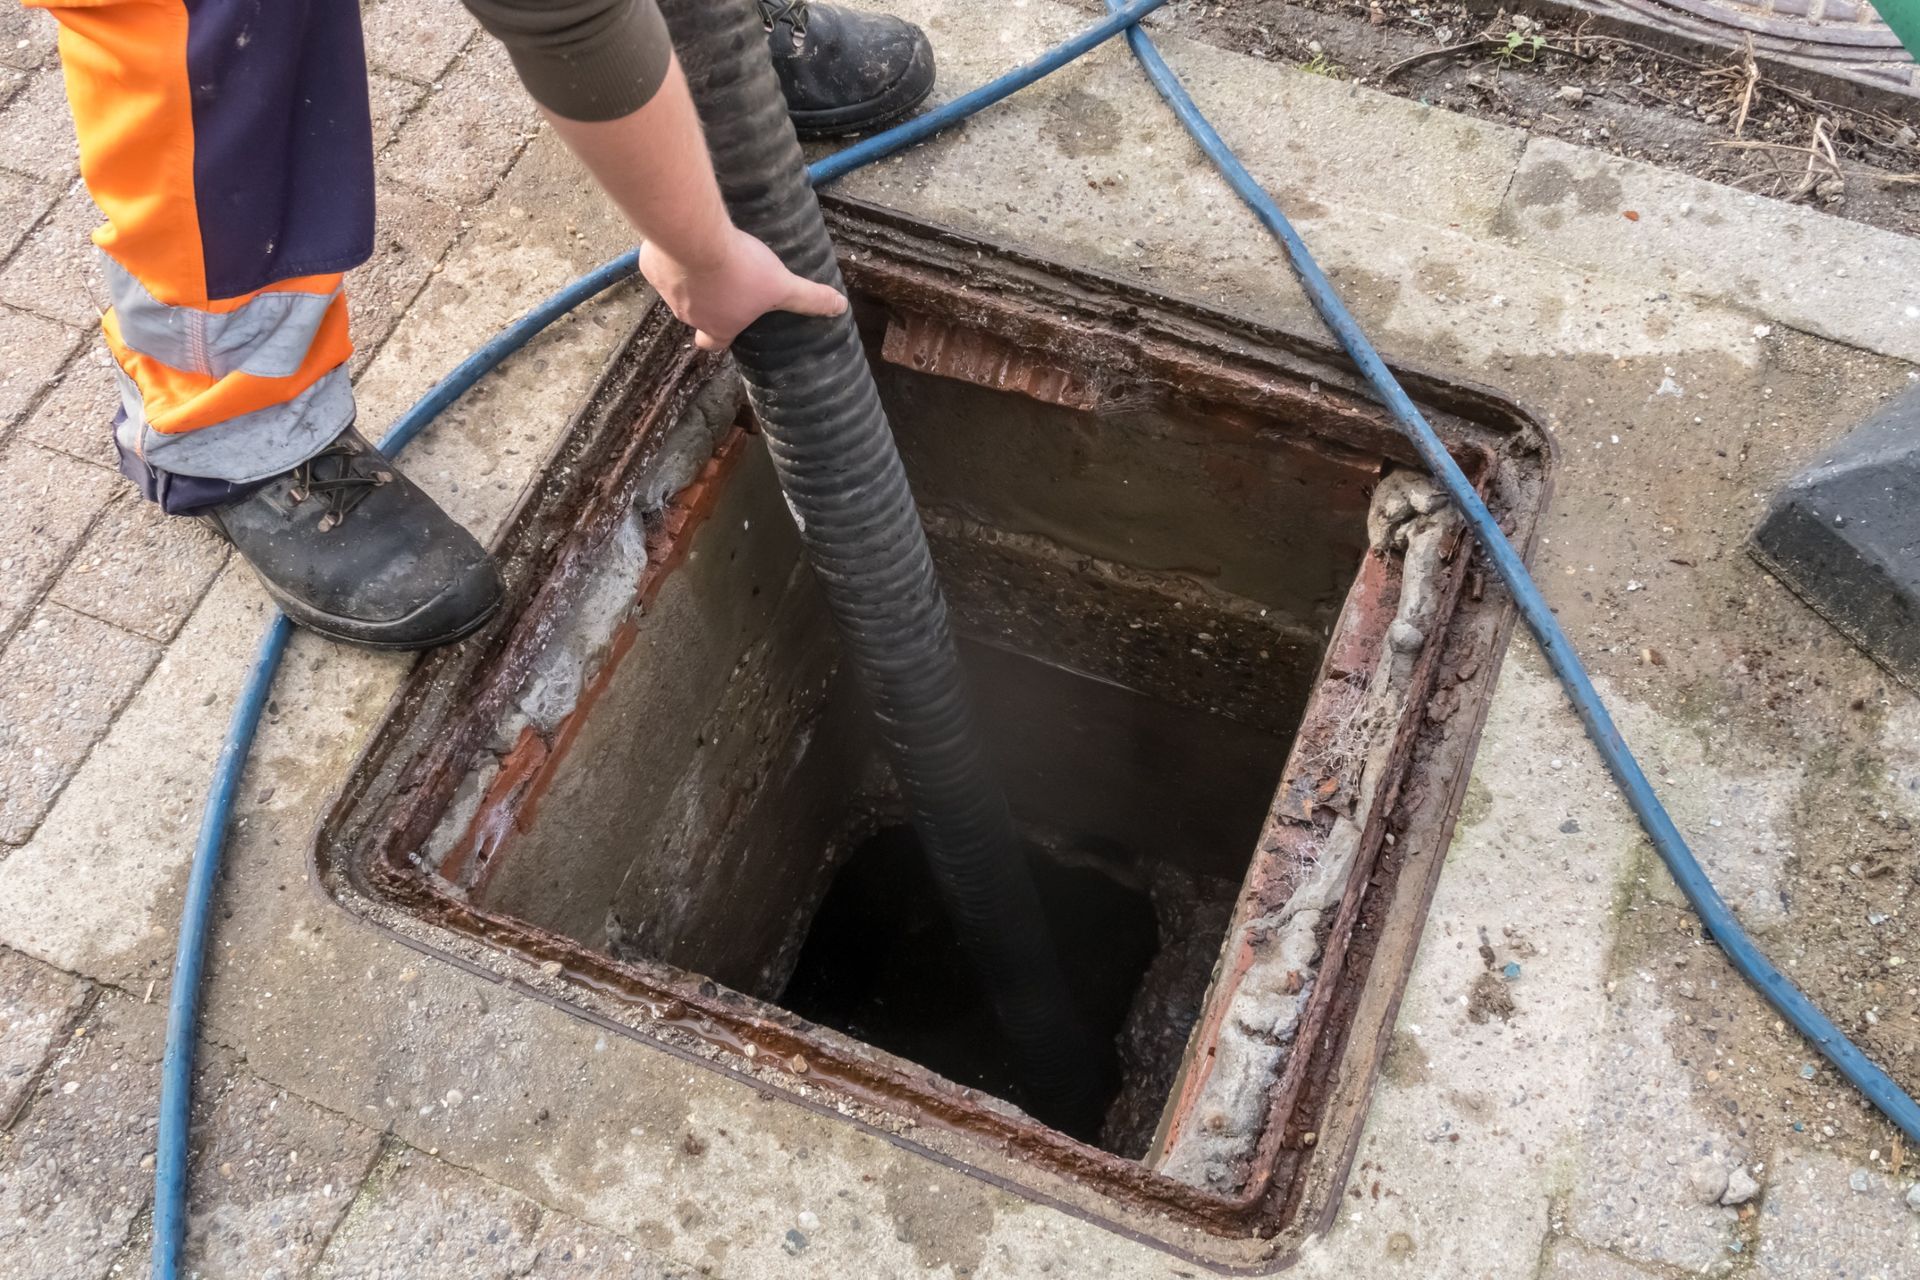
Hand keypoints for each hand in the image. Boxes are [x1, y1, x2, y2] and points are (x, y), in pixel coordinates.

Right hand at [639, 227, 847, 351]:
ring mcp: (667, 292)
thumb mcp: (781, 285)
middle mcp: (689, 316)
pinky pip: (661, 262)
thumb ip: (808, 298)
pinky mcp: (652, 266)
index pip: (714, 344)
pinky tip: (687, 238)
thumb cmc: (738, 268)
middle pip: (697, 315)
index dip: (720, 336)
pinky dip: (672, 253)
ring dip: (690, 276)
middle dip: (708, 300)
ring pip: (678, 288)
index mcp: (718, 326)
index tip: (728, 324)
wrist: (693, 238)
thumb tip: (840, 307)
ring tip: (706, 254)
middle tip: (723, 279)